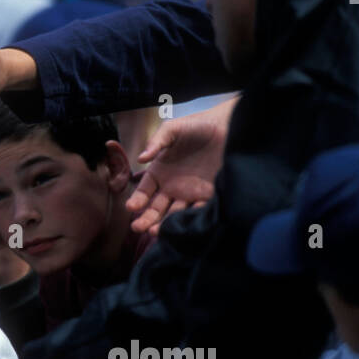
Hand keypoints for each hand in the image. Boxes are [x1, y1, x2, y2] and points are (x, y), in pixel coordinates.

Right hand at [126, 96, 236, 234]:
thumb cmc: (197, 126)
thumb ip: (157, 142)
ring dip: (164, 225)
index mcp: (160, 172)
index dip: (137, 200)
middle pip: (155, 208)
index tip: (132, 207)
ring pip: (174, 214)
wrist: (227, 127)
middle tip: (138, 227)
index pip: (144, 191)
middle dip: (146, 219)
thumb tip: (140, 158)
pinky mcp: (208, 196)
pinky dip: (190, 219)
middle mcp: (172, 186)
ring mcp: (190, 193)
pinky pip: (198, 210)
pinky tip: (182, 224)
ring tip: (155, 232)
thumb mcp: (173, 129)